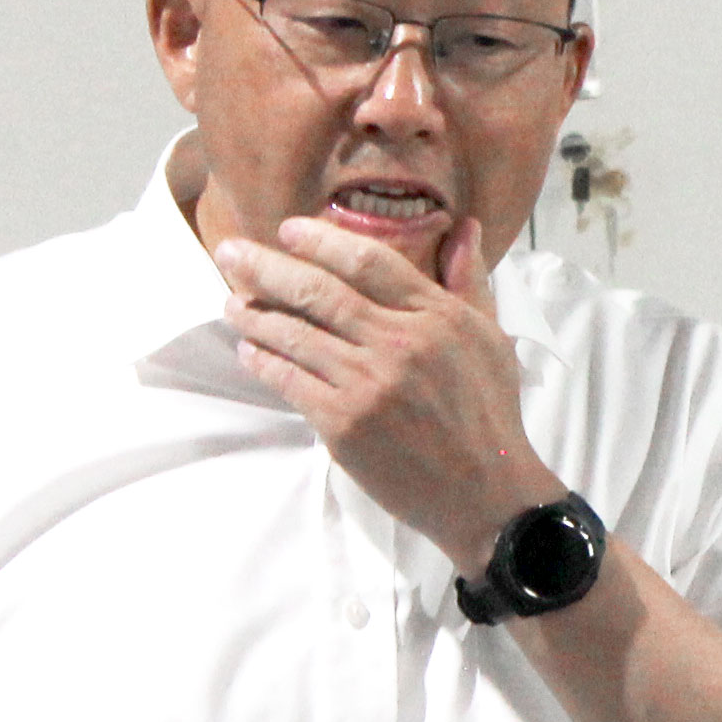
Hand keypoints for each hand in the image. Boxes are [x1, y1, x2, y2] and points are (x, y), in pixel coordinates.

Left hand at [214, 216, 562, 568]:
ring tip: (232, 303)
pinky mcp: (344, 424)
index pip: (368, 261)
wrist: (485, 493)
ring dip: (254, 314)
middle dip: (265, 268)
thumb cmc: (489, 414)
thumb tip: (463, 228)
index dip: (320, 240)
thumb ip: (470, 281)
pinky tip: (251, 351)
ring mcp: (368, 385)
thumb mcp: (491, 339)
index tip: (287, 230)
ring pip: (295, 335)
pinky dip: (263, 361)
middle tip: (230, 253)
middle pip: (318, 291)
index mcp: (437, 317)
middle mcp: (400, 344)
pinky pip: (289, 381)